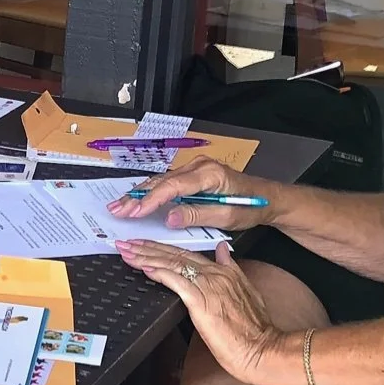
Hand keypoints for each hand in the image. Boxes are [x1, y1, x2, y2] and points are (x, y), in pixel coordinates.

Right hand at [108, 159, 278, 233]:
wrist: (266, 198)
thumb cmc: (250, 207)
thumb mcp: (226, 216)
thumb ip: (196, 215)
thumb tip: (168, 217)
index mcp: (209, 175)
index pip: (172, 187)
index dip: (151, 201)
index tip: (134, 213)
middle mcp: (200, 166)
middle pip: (162, 182)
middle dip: (137, 197)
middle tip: (116, 209)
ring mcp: (196, 168)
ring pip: (161, 181)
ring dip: (140, 194)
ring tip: (119, 205)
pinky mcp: (194, 174)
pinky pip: (168, 182)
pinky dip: (151, 191)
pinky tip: (136, 197)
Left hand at [118, 240, 283, 384]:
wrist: (261, 347)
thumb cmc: (254, 328)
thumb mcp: (246, 289)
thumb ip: (231, 268)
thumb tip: (223, 250)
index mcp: (223, 271)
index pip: (186, 254)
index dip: (163, 247)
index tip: (144, 243)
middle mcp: (214, 273)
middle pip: (174, 255)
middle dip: (147, 247)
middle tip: (126, 242)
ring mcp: (207, 285)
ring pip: (171, 264)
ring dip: (145, 256)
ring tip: (126, 251)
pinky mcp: (201, 301)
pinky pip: (176, 282)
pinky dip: (159, 272)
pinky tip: (144, 267)